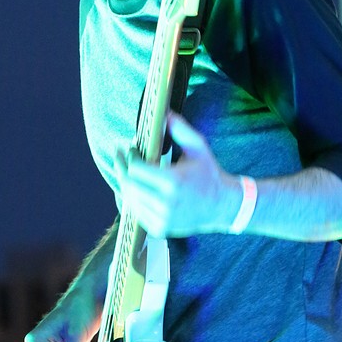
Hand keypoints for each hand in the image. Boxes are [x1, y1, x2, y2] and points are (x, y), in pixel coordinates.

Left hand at [114, 111, 240, 237]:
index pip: (136, 169)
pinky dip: (132, 199)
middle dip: (120, 168)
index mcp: (173, 182)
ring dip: (124, 183)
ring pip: (129, 199)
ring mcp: (162, 219)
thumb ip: (180, 129)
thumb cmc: (209, 174)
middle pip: (128, 185)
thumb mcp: (198, 148)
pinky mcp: (160, 229)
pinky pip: (136, 213)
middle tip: (119, 155)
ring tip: (125, 169)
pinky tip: (133, 187)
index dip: (129, 157)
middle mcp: (166, 204)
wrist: (222, 206)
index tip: (130, 148)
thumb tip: (164, 113)